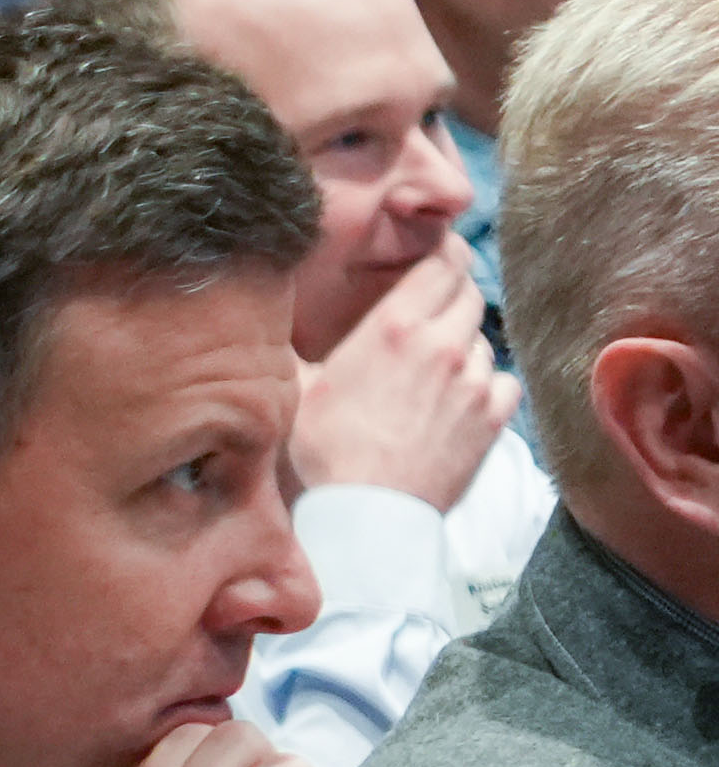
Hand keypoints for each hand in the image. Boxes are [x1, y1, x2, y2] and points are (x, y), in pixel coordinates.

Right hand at [289, 247, 514, 509]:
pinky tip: (461, 401)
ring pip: (484, 341)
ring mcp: (475, 381)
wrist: (368, 514)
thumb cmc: (324, 452)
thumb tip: (263, 321)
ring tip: (436, 371)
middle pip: (470, 295)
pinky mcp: (493, 416)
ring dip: (466, 347)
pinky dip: (488, 385)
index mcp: (394, 327)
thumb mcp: (295, 390)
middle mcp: (443, 344)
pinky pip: (504, 382)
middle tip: (432, 312)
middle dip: (454, 296)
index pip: (441, 264)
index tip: (440, 253)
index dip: (444, 253)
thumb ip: (292, 348)